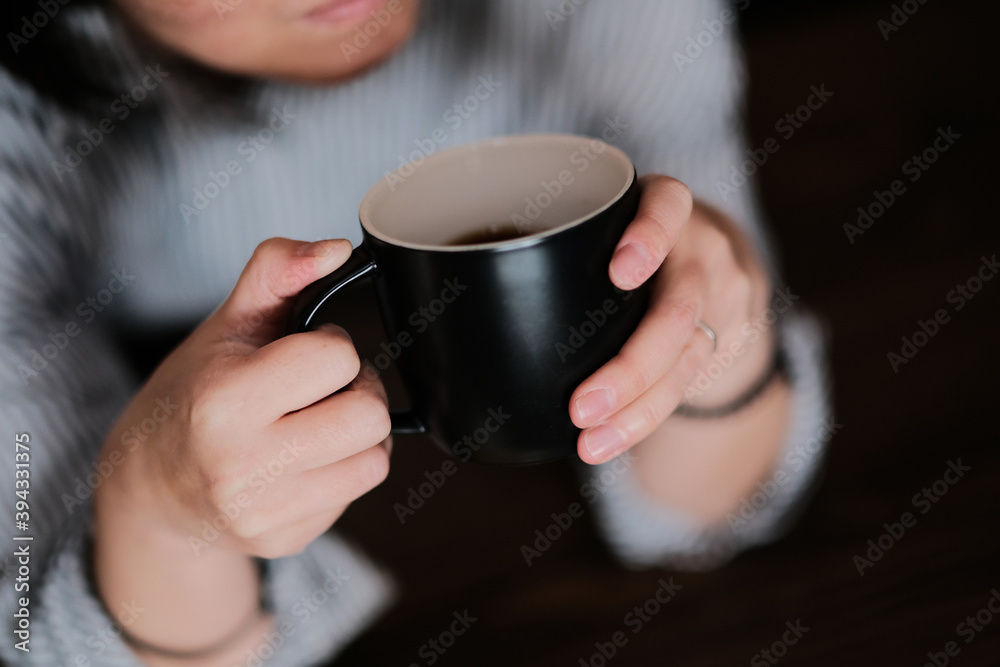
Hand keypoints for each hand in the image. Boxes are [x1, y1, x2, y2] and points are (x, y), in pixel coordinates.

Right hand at [97, 238, 391, 558]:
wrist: (152, 483)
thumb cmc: (195, 391)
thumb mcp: (228, 322)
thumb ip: (278, 271)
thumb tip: (337, 250)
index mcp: (223, 401)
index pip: (335, 358)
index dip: (330, 346)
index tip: (302, 353)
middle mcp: (241, 466)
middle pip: (369, 417)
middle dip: (357, 392)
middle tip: (323, 390)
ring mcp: (263, 512)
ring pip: (375, 461)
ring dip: (359, 435)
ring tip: (317, 422)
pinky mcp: (283, 540)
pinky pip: (354, 495)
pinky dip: (341, 471)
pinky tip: (303, 460)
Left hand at [570, 175, 774, 464]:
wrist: (711, 271)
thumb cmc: (625, 246)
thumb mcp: (604, 224)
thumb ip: (550, 243)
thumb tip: (428, 289)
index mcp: (665, 208)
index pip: (668, 205)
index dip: (649, 236)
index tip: (619, 273)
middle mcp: (700, 249)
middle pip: (678, 307)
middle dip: (630, 365)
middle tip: (582, 405)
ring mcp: (716, 298)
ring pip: (686, 358)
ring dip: (635, 408)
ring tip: (590, 439)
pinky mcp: (719, 339)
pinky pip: (684, 387)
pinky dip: (641, 419)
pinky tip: (607, 440)